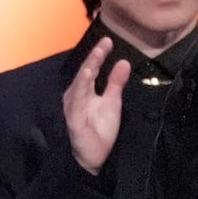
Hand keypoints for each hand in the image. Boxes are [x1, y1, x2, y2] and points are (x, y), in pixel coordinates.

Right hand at [63, 36, 128, 175]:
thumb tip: (124, 62)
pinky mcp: (74, 119)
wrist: (95, 157)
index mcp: (84, 90)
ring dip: (87, 69)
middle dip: (94, 57)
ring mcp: (73, 107)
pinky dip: (81, 89)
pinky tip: (86, 77)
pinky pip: (77, 102)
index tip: (108, 41)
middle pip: (85, 72)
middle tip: (105, 42)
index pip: (91, 68)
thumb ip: (116, 83)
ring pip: (80, 84)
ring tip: (96, 56)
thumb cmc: (100, 129)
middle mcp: (75, 95)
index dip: (99, 54)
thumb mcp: (112, 102)